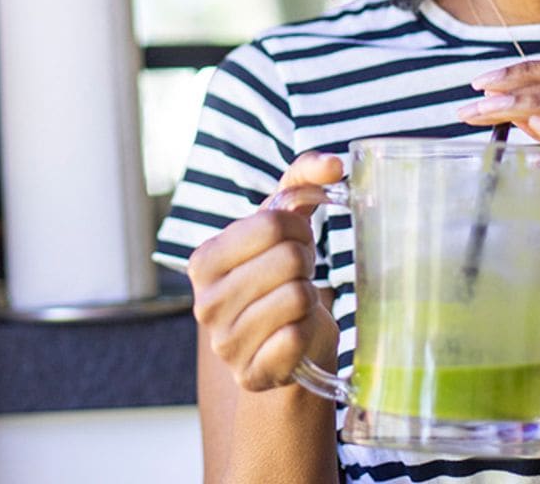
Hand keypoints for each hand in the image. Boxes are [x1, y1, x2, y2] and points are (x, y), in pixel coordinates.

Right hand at [187, 151, 342, 391]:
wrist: (284, 345)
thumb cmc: (280, 274)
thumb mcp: (283, 222)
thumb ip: (304, 179)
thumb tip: (336, 164)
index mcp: (203, 259)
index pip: (270, 224)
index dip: (298, 228)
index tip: (295, 242)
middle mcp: (204, 302)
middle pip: (288, 259)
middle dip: (306, 262)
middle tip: (299, 274)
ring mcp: (225, 344)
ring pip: (297, 298)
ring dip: (309, 298)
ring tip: (296, 303)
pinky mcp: (251, 375)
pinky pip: (298, 339)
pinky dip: (308, 332)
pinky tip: (295, 334)